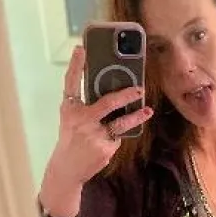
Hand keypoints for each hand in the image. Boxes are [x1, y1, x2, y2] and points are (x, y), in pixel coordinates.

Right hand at [40, 46, 152, 215]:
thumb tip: (112, 95)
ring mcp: (94, 135)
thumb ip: (86, 107)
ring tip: (148, 111)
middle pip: (107, 102)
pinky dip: (119, 135)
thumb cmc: (72, 139)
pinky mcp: (104, 148)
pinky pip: (118, 137)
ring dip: (136, 116)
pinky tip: (117, 136)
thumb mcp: (72, 120)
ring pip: (121, 123)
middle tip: (139, 88)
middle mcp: (81, 119)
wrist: (68, 168)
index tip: (81, 48)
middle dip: (126, 94)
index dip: (76, 65)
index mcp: (70, 109)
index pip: (71, 83)